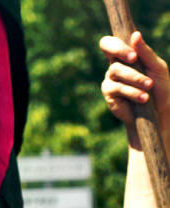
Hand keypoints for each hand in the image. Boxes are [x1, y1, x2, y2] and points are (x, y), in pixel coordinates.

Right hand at [101, 32, 169, 147]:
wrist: (158, 111)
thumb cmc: (160, 87)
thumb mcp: (157, 67)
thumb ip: (146, 52)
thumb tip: (135, 34)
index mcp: (125, 56)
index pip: (111, 42)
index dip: (116, 42)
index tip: (132, 51)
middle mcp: (115, 65)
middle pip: (108, 49)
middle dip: (121, 51)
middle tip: (135, 59)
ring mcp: (110, 79)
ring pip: (116, 70)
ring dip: (135, 77)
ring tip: (149, 86)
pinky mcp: (109, 94)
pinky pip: (117, 88)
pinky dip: (132, 92)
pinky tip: (143, 98)